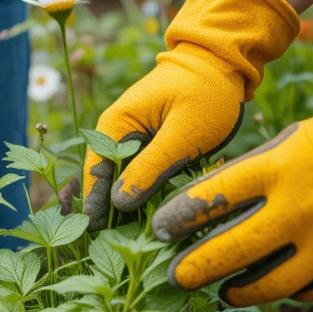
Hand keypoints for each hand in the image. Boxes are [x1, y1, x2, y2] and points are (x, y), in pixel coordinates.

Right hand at [83, 0, 298, 229]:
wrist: (220, 64)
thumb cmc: (206, 94)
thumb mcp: (184, 133)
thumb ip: (151, 167)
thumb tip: (118, 205)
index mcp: (115, 125)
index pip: (96, 173)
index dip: (94, 206)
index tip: (92, 236)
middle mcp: (113, 133)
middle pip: (98, 180)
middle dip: (96, 211)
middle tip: (92, 246)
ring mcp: (127, 140)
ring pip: (111, 181)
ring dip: (110, 208)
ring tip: (101, 241)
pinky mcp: (142, 147)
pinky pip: (128, 176)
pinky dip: (128, 197)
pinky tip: (124, 222)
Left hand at [155, 30, 312, 305]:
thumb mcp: (285, 142)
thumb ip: (248, 174)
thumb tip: (201, 210)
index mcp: (278, 168)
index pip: (214, 197)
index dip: (180, 217)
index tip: (157, 231)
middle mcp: (300, 206)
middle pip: (234, 249)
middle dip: (196, 268)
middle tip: (173, 279)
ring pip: (271, 284)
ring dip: (239, 290)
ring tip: (225, 290)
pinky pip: (310, 291)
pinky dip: (288, 292)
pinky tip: (275, 286)